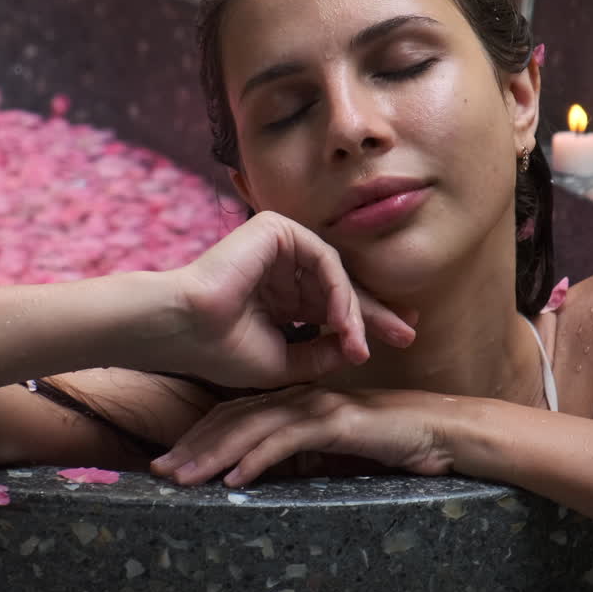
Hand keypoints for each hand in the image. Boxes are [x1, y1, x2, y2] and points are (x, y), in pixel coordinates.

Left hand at [149, 385, 459, 486]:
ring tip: (183, 478)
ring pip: (251, 429)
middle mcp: (298, 398)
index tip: (170, 460)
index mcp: (293, 401)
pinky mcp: (335, 422)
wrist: (440, 431)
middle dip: (192, 446)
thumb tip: (262, 469)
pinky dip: (256, 459)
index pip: (234, 415)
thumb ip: (300, 449)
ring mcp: (315, 407)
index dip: (199, 436)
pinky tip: (234, 478)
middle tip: (159, 471)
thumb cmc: (390, 439)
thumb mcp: (333, 445)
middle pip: (232, 420)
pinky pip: (287, 441)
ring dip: (213, 455)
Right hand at [163, 211, 417, 388]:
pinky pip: (323, 258)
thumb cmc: (220, 350)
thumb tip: (357, 349)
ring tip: (362, 343)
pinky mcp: (276, 229)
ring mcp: (278, 246)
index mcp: (278, 297)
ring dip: (354, 310)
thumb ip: (321, 354)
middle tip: (408, 331)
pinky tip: (343, 320)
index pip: (330, 306)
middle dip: (375, 312)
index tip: (400, 340)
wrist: (185, 329)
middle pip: (340, 287)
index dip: (364, 324)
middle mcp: (280, 268)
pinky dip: (338, 290)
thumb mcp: (284, 363)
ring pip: (336, 275)